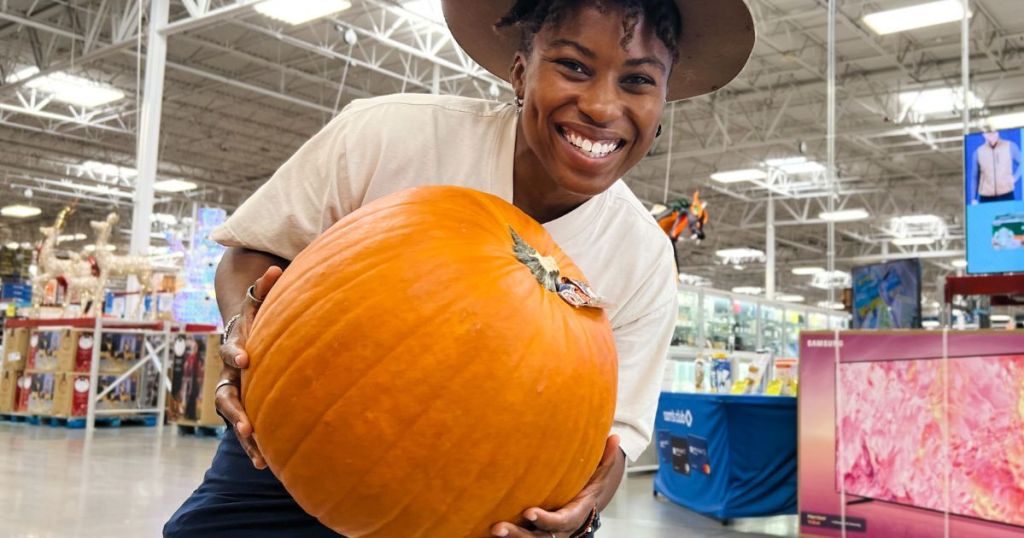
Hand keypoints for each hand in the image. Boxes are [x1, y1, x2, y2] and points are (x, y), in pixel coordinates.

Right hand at [215, 266, 282, 468]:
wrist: (246, 340)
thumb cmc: (258, 322)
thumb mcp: (259, 304)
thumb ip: (266, 289)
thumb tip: (276, 268)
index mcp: (236, 347)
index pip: (232, 349)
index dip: (236, 352)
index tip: (246, 358)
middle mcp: (230, 374)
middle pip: (226, 394)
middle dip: (236, 410)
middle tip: (247, 426)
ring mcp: (235, 395)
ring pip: (233, 418)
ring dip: (244, 435)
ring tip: (257, 454)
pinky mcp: (244, 410)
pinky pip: (245, 431)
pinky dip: (253, 447)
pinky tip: (265, 465)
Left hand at [490, 435, 620, 537]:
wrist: (580, 510)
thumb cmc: (585, 488)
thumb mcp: (598, 476)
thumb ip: (604, 460)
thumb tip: (615, 437)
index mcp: (573, 515)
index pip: (560, 522)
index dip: (546, 519)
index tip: (529, 512)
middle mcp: (558, 531)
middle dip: (519, 534)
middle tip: (499, 526)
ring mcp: (544, 535)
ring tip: (492, 529)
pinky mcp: (532, 534)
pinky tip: (484, 531)